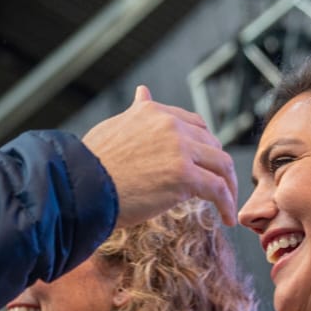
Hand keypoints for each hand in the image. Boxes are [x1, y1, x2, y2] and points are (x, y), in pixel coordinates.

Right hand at [81, 85, 237, 227]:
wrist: (81, 188)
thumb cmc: (89, 165)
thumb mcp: (114, 127)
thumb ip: (135, 113)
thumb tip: (142, 92)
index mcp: (154, 112)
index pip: (193, 124)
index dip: (204, 145)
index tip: (204, 164)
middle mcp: (170, 125)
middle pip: (211, 143)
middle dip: (218, 166)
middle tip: (220, 186)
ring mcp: (180, 149)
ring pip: (221, 165)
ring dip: (229, 186)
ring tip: (228, 204)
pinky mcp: (184, 176)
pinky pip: (217, 189)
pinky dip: (227, 204)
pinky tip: (227, 218)